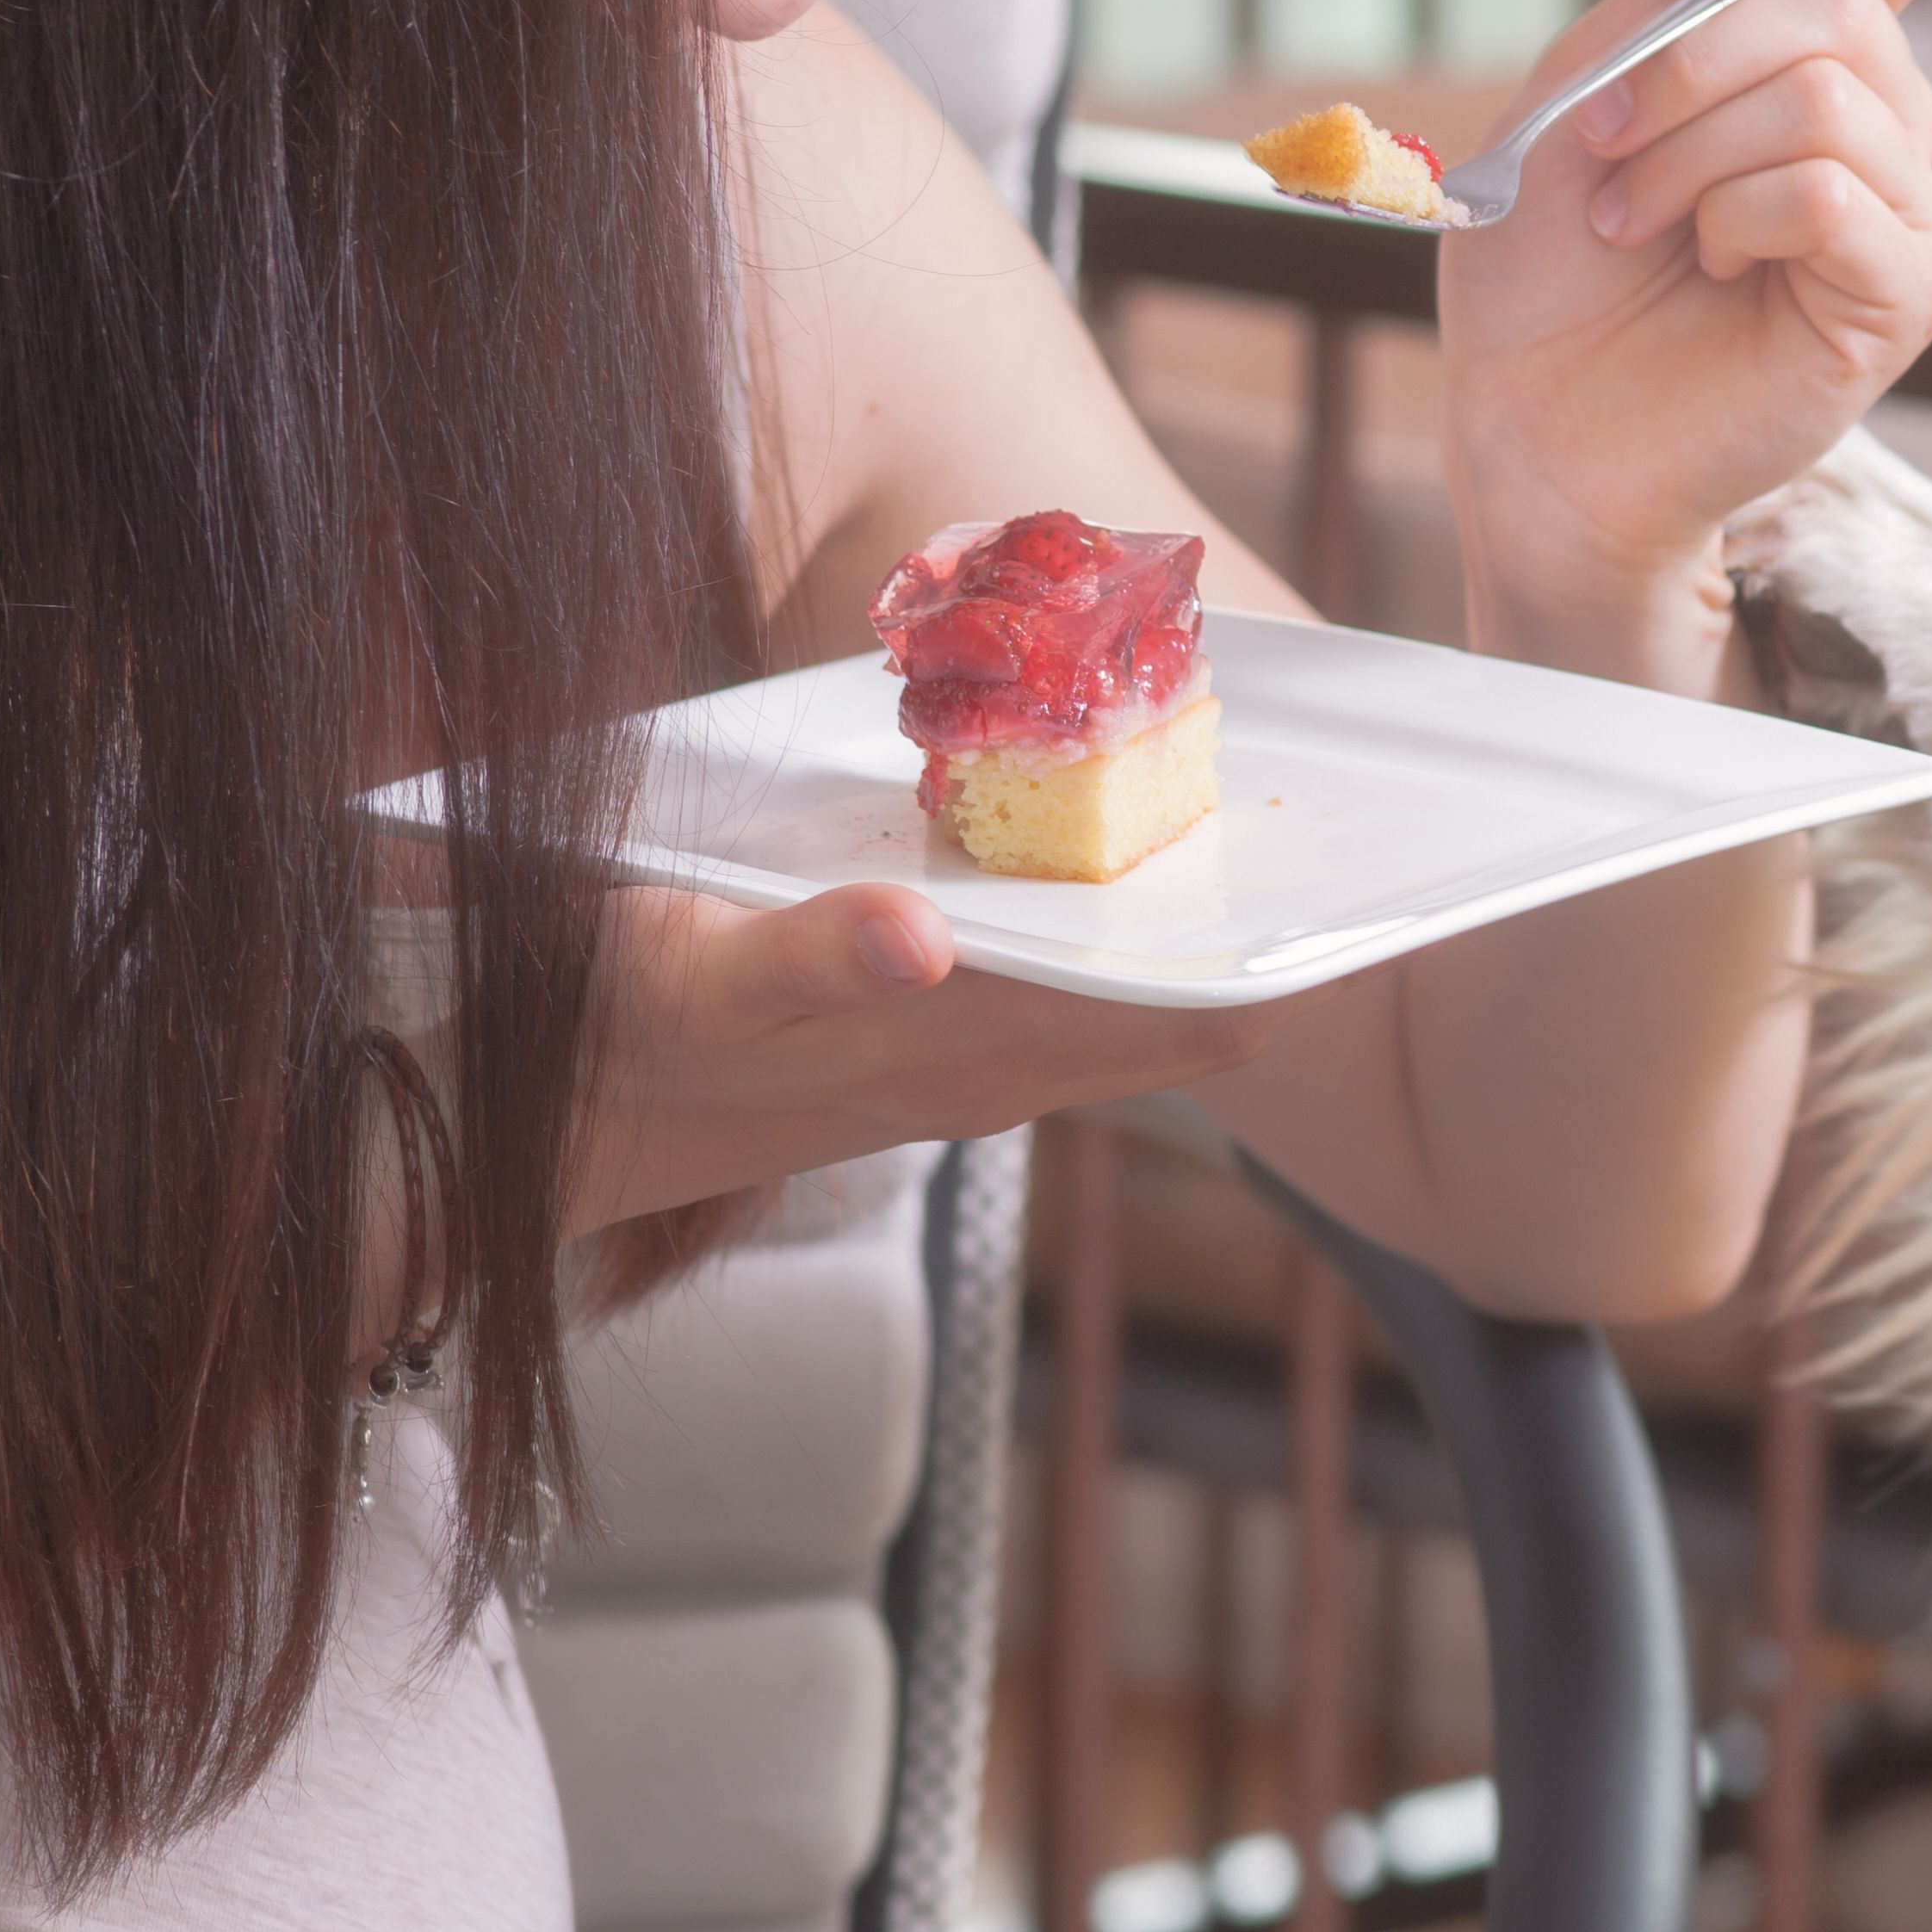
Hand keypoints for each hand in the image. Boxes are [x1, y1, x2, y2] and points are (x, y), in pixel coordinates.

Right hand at [567, 880, 1298, 1231]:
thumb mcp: (701, 985)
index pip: (1196, 1020)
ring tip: (1276, 811)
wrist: (552, 1120)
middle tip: (1369, 814)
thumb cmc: (619, 1033)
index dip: (1290, 954)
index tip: (1378, 865)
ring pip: (1142, 1001)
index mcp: (977, 1049)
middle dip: (1272, 924)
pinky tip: (1128, 854)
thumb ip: (815, 961)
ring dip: (1201, 926)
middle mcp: (1001, 1067)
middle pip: (1199, 1012)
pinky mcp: (933, 1039)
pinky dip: (1122, 929)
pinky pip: (1076, 990)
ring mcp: (972, 1060)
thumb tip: (922, 934)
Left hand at [1434, 0, 1931, 685]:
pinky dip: (1736, 215)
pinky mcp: (1900, 301)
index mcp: (1821, 55)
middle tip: (1609, 146)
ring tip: (1638, 221)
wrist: (1528, 426)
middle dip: (1691, 61)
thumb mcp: (1592, 75)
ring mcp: (1904, 215)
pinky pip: (1836, 192)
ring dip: (1692, 149)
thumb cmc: (1548, 263)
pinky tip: (1702, 269)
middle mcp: (1885, 125)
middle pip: (1842, 1)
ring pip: (1833, 96)